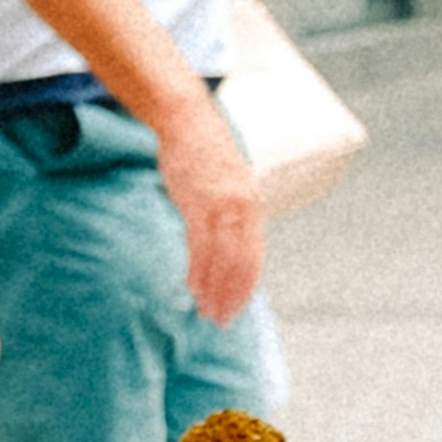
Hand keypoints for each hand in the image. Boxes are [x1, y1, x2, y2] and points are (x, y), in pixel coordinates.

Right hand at [158, 99, 265, 321]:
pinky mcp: (197, 201)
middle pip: (241, 263)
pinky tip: (192, 288)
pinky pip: (199, 245)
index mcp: (252, 206)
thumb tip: (227, 250)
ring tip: (207, 312)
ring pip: (221, 259)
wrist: (186, 121)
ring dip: (214, 289)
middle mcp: (242, 208)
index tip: (237, 310)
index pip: (254, 258)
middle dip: (232, 296)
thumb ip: (232, 216)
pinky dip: (197, 270)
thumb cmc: (205, 155)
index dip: (246, 288)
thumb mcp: (229, 187)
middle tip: (222, 321)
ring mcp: (221, 205)